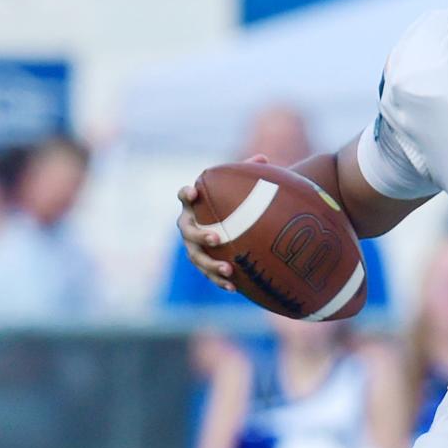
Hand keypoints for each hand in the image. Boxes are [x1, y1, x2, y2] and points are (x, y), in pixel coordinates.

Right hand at [176, 152, 268, 290]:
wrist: (230, 225)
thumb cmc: (234, 203)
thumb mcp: (240, 187)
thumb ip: (248, 173)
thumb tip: (263, 159)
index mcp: (193, 204)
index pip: (184, 195)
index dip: (186, 194)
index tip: (194, 193)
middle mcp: (188, 224)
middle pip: (188, 230)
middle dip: (200, 235)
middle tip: (216, 238)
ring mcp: (193, 246)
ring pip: (196, 257)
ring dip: (210, 264)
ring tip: (228, 269)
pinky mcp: (203, 263)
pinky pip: (208, 274)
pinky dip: (219, 280)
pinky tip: (233, 287)